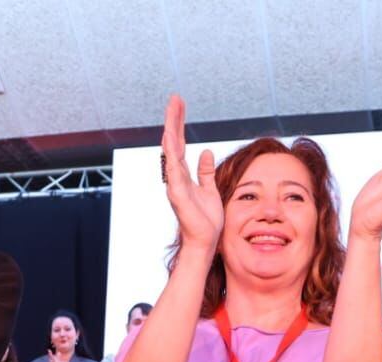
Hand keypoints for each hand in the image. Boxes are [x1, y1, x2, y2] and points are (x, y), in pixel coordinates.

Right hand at [159, 95, 223, 255]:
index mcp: (183, 175)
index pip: (180, 144)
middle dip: (174, 120)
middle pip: (173, 143)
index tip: (180, 105)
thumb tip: (207, 153)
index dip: (180, 124)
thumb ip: (206, 172)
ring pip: (171, 152)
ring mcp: (175, 185)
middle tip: (175, 99)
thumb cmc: (206, 221)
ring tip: (172, 112)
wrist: (204, 242)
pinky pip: (174, 170)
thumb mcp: (210, 189)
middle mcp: (176, 177)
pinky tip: (171, 138)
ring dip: (172, 131)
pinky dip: (172, 153)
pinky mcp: (178, 194)